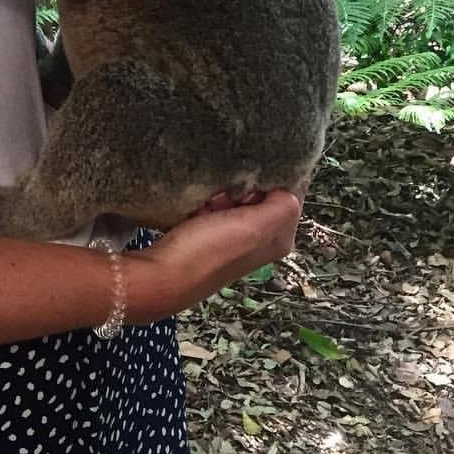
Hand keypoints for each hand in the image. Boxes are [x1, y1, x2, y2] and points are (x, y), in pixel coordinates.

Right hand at [124, 188, 301, 322]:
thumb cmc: (207, 253)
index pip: (290, 194)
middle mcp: (259, 239)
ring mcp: (232, 238)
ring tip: (209, 202)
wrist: (162, 275)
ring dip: (222, 193)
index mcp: (278, 239)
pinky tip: (198, 209)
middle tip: (227, 192)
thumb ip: (281, 207)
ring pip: (235, 199)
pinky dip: (206, 202)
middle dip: (243, 186)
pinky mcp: (208, 235)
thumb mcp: (253, 227)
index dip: (272, 180)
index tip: (252, 178)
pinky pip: (214, 207)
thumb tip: (291, 191)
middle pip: (261, 195)